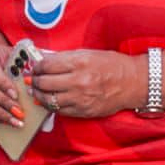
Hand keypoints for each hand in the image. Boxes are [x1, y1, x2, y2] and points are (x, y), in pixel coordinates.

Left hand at [30, 50, 144, 117]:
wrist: (132, 82)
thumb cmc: (112, 65)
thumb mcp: (89, 54)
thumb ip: (66, 58)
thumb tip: (45, 61)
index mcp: (79, 62)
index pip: (46, 65)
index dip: (37, 67)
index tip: (35, 68)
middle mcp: (78, 81)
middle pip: (44, 83)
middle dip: (35, 81)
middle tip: (32, 80)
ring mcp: (80, 98)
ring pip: (48, 100)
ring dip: (39, 96)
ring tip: (37, 92)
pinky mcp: (83, 111)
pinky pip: (60, 110)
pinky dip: (52, 106)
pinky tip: (50, 101)